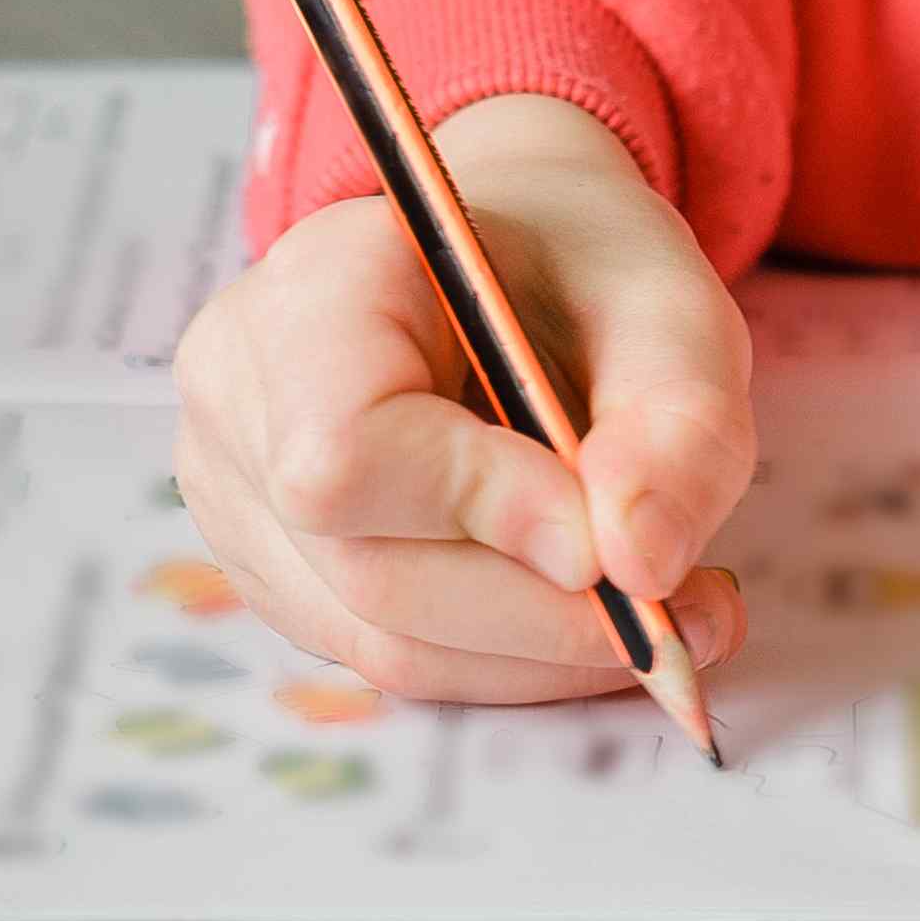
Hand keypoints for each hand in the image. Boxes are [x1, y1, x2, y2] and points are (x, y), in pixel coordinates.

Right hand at [170, 93, 756, 701]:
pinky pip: (380, 652)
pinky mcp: (270, 563)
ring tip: (658, 620)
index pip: (346, 450)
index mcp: (317, 283)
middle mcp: (240, 389)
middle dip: (543, 618)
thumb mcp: (673, 313)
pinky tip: (578, 614)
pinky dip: (500, 657)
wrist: (507, 262)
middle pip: (370, 572)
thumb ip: (678, 428)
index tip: (606, 539)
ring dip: (536, 656)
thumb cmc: (580, 270)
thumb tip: (640, 563)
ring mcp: (234, 487)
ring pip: (380, 639)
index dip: (479, 513)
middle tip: (685, 618)